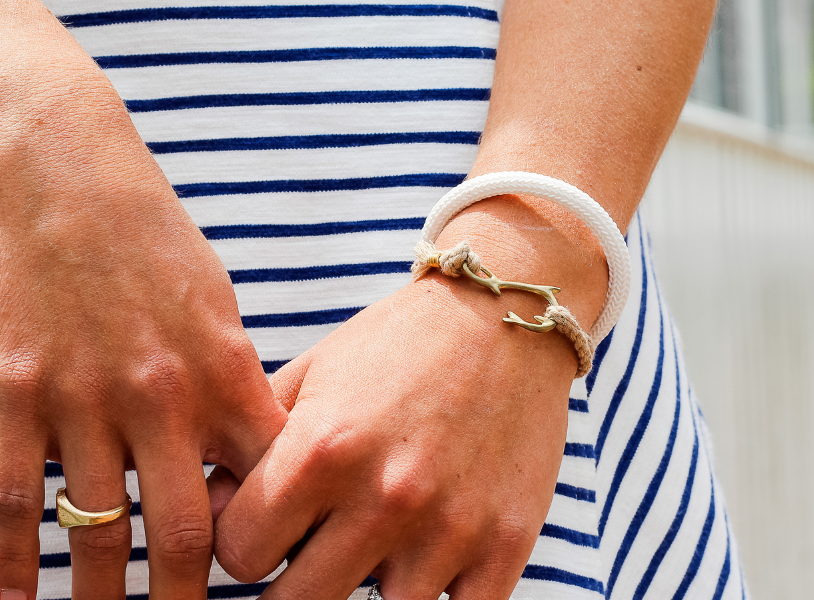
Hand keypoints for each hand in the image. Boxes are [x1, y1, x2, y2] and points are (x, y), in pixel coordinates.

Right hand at [0, 4, 287, 597]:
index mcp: (221, 370)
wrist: (55, 163)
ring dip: (104, 599)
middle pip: (182, 535)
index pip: (264, 482)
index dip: (272, 541)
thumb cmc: (146, 236)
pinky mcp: (5, 395)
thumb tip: (247, 456)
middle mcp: (156, 396)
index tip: (275, 576)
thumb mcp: (213, 305)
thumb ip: (230, 384)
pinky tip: (20, 598)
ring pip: (95, 534)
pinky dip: (14, 565)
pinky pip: (11, 503)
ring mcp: (76, 400)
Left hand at [211, 196, 608, 598]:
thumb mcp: (312, 374)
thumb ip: (249, 444)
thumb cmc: (399, 345)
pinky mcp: (505, 546)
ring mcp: (449, 529)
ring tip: (374, 544)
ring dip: (364, 588)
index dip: (246, 542)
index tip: (269, 525)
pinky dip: (432, 598)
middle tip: (313, 548)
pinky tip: (424, 562)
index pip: (238, 556)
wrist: (506, 319)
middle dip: (293, 579)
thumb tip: (209, 510)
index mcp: (322, 450)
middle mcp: (384, 497)